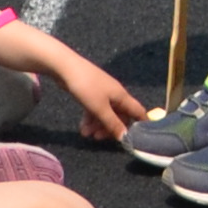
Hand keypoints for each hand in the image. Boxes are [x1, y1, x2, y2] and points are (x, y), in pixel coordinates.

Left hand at [34, 30, 149, 145]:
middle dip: (110, 128)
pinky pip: (95, 110)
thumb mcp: (100, 109)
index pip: (138, 111)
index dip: (141, 124)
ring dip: (97, 126)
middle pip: (119, 116)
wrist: (66, 69)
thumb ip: (112, 124)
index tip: (136, 138)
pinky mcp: (92, 94)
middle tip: (98, 137)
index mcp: (122, 96)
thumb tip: (125, 138)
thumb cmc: (87, 87)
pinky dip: (90, 119)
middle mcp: (116, 95)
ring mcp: (103, 94)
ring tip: (86, 134)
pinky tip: (82, 127)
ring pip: (105, 114)